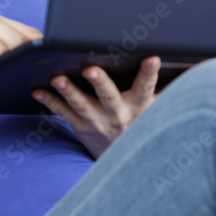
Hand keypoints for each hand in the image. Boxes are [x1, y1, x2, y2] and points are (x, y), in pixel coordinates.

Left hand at [32, 56, 160, 158]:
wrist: (125, 157)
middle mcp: (118, 114)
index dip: (150, 73)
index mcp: (140, 105)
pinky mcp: (80, 127)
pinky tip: (37, 91)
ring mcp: (97, 122)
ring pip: (82, 105)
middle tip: (90, 69)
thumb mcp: (155, 106)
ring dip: (69, 91)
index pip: (147, 87)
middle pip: (109, 96)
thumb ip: (158, 86)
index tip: (153, 59)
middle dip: (100, 82)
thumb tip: (178, 61)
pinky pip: (63, 113)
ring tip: (57, 79)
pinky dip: (49, 102)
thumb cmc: (140, 120)